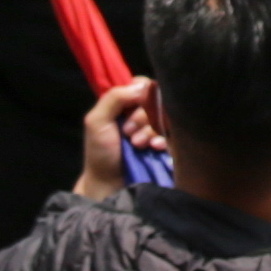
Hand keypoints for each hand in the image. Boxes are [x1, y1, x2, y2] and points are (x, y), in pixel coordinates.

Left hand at [75, 74, 162, 198]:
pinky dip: (163, 139)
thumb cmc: (100, 153)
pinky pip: (174, 135)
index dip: (140, 95)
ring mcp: (157, 130)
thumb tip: (142, 86)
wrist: (108, 185)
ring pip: (165, 118)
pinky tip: (153, 147)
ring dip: (150, 130)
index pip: (143, 85)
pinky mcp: (167, 146)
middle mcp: (144, 114)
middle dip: (142, 116)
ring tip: (136, 145)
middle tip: (128, 133)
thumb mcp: (97, 121)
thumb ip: (114, 97)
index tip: (129, 109)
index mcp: (127, 105)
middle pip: (156, 101)